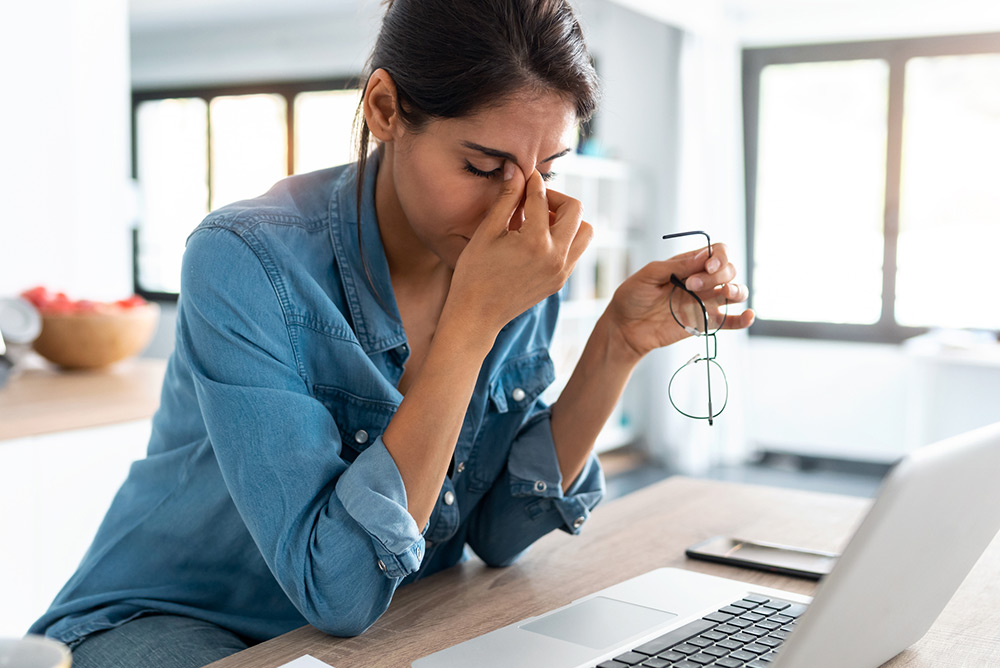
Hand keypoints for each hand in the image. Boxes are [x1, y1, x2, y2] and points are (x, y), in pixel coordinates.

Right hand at [445, 163, 592, 336]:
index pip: (542, 198)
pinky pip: (576, 250)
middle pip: (576, 210)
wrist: (477, 316)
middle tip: (534, 200)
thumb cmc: (474, 273)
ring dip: (568, 219)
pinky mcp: (561, 281)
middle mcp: (556, 256)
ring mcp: (562, 271)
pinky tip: (539, 239)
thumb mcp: (487, 232)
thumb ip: (506, 199)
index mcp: (535, 241)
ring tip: (540, 221)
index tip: (524, 174)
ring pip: (585, 231)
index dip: (531, 181)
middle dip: (556, 198)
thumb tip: (516, 169)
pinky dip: (565, 238)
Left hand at [606, 243, 754, 358]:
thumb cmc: (632, 297)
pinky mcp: (705, 323)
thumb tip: (703, 257)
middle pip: (728, 270)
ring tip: (725, 293)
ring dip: (737, 290)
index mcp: (689, 264)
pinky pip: (731, 321)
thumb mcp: (648, 275)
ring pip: (736, 292)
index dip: (719, 257)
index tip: (706, 266)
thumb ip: (676, 266)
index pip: (717, 253)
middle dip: (716, 275)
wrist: (625, 328)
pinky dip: (743, 319)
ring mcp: (705, 302)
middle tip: (691, 285)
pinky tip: (748, 316)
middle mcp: (702, 281)